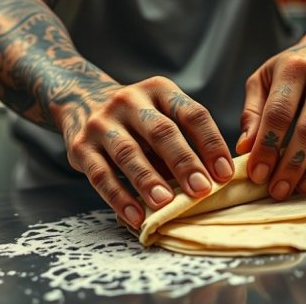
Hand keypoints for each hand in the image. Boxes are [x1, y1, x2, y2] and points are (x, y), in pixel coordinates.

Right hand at [60, 76, 233, 228]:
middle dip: (184, 162)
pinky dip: (119, 198)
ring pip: (129, 153)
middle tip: (201, 190)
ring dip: (149, 180)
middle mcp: (129, 100)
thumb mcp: (162, 116)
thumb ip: (184, 143)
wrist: (81, 101)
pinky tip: (136, 215)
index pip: (192, 114)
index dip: (211, 143)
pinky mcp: (81, 146)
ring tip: (166, 203)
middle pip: (161, 132)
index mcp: (160, 90)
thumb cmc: (138, 120)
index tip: (225, 173)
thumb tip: (213, 184)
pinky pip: (101, 175)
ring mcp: (102, 122)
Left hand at [236, 23, 305, 198]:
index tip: (257, 173)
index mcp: (295, 68)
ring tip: (298, 189)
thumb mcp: (264, 78)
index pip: (279, 113)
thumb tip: (245, 148)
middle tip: (277, 190)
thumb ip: (253, 112)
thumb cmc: (294, 68)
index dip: (267, 147)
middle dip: (291, 166)